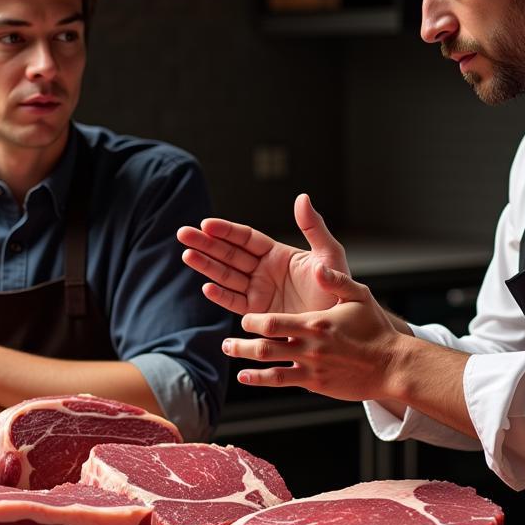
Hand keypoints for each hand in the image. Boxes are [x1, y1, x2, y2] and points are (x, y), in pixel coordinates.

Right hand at [178, 193, 350, 314]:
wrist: (341, 327)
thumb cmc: (339, 289)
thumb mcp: (329, 255)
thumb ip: (314, 228)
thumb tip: (302, 197)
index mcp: (278, 254)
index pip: (245, 239)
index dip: (226, 231)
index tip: (207, 224)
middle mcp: (264, 272)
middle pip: (229, 254)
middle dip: (206, 244)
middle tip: (183, 234)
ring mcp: (258, 293)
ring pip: (227, 276)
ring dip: (206, 266)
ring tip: (186, 254)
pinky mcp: (258, 315)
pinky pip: (236, 303)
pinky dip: (221, 295)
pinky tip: (208, 286)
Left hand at [224, 265, 402, 401]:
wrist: (392, 365)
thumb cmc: (376, 329)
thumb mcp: (360, 296)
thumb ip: (336, 280)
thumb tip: (317, 267)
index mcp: (316, 323)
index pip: (273, 323)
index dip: (253, 321)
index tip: (245, 319)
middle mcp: (309, 346)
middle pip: (264, 345)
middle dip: (241, 343)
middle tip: (226, 342)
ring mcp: (311, 366)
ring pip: (269, 364)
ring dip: (245, 359)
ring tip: (230, 353)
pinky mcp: (315, 383)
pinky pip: (281, 381)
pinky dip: (260, 379)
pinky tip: (245, 378)